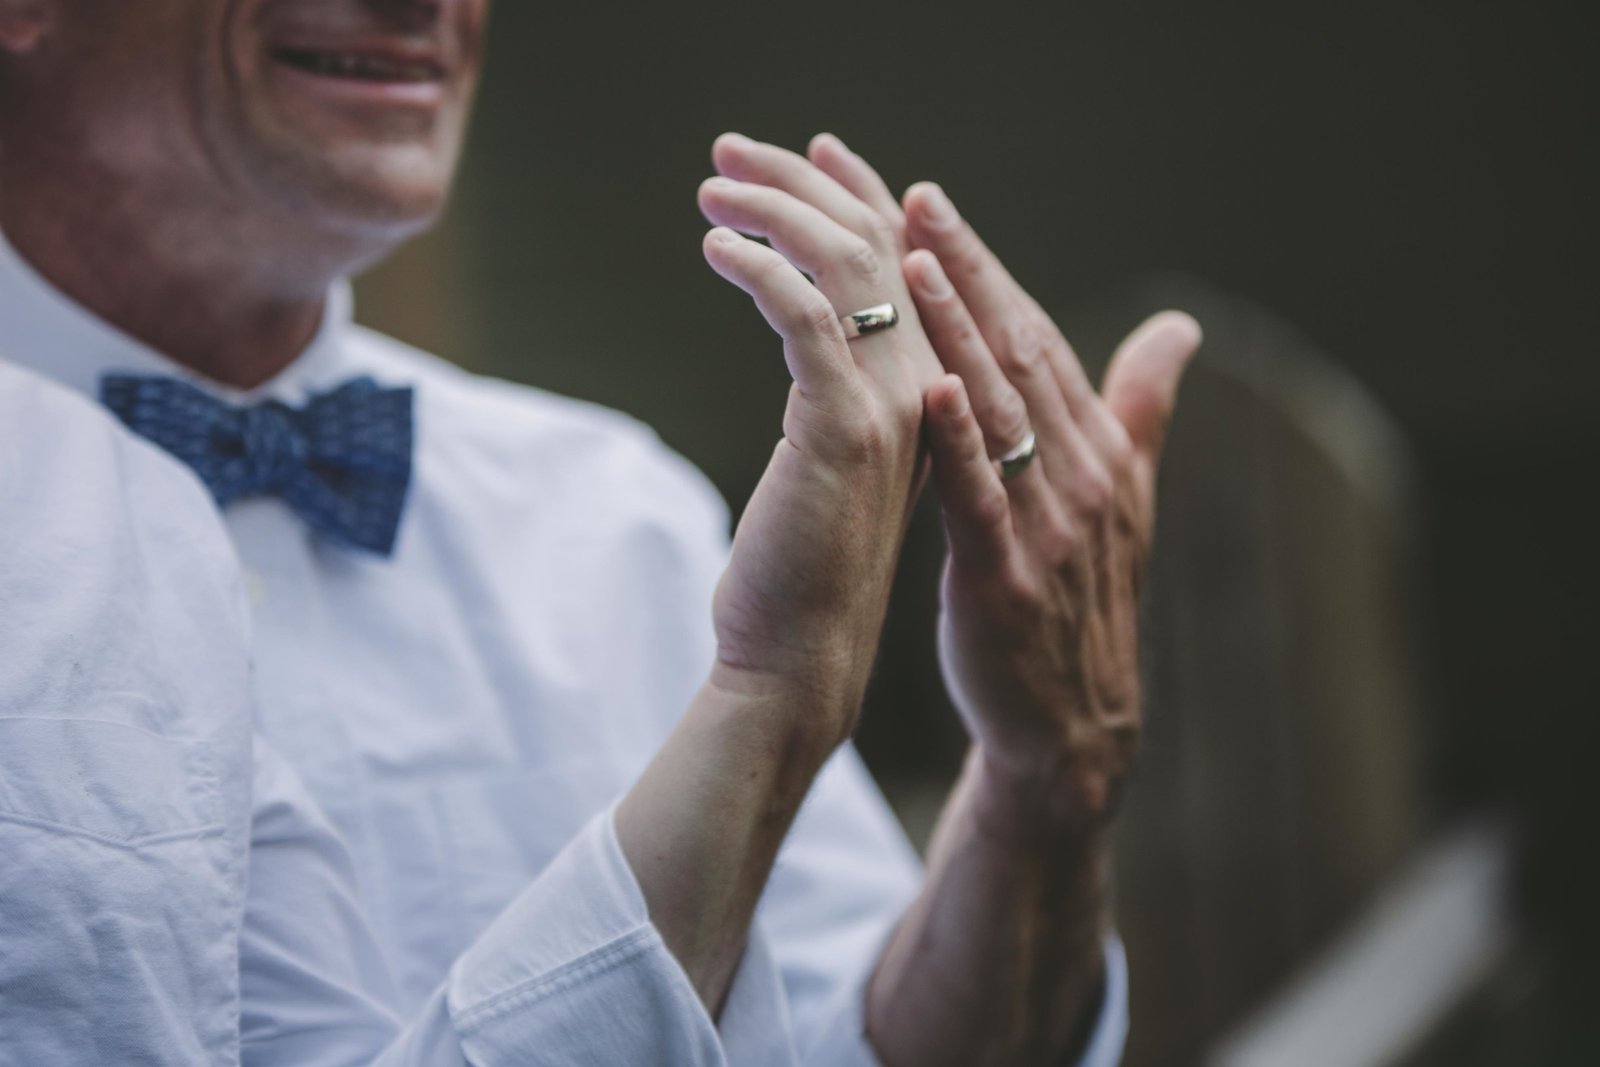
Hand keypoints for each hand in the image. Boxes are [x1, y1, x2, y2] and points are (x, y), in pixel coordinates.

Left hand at [695, 134, 943, 750]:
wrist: (818, 674)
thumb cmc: (833, 583)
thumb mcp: (868, 487)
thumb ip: (877, 415)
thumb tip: (837, 376)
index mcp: (963, 404)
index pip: (933, 278)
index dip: (878, 206)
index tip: (825, 156)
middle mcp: (952, 398)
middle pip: (902, 255)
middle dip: (824, 184)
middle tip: (747, 147)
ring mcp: (909, 418)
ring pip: (864, 274)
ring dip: (783, 212)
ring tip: (716, 183)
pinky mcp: (848, 440)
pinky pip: (813, 326)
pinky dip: (765, 273)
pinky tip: (716, 253)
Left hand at [802, 136, 1200, 831]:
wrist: (1071, 725)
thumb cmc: (1084, 603)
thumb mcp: (1124, 502)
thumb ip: (1142, 408)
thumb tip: (1182, 326)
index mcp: (1101, 452)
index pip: (1041, 340)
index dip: (990, 272)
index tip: (939, 208)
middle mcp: (1083, 478)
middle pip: (1021, 356)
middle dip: (967, 275)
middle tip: (918, 201)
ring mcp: (1049, 529)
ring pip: (1001, 412)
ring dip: (958, 332)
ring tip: (912, 265)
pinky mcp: (1007, 581)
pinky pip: (982, 499)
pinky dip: (961, 440)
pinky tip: (932, 387)